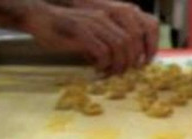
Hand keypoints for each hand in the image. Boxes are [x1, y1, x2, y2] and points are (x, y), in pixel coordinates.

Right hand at [23, 1, 153, 73]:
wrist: (40, 18)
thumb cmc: (65, 28)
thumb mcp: (94, 31)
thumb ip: (110, 41)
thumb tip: (126, 62)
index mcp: (114, 13)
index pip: (146, 24)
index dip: (151, 45)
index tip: (145, 63)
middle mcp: (107, 15)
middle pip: (133, 40)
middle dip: (132, 61)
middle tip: (123, 73)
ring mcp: (94, 22)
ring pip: (120, 46)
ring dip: (118, 64)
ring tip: (110, 73)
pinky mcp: (82, 32)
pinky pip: (102, 51)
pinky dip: (104, 64)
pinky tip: (97, 69)